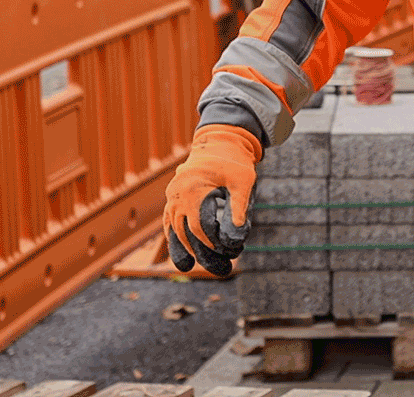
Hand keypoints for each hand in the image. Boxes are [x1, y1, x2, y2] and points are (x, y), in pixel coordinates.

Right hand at [162, 124, 261, 276]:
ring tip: (210, 269)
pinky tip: (185, 260)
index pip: (201, 226)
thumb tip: (236, 238)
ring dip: (189, 252)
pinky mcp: (174, 200)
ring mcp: (172, 197)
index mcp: (193, 188)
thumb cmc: (235, 162)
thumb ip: (239, 207)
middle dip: (205, 254)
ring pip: (175, 232)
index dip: (216, 243)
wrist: (220, 142)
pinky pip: (170, 225)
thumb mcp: (243, 181)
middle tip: (225, 270)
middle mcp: (177, 195)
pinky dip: (176, 242)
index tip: (233, 251)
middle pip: (186, 234)